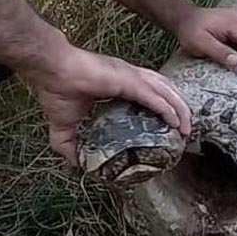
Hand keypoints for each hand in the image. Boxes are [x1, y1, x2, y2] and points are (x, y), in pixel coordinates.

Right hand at [29, 44, 191, 164]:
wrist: (50, 70)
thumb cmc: (57, 89)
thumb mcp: (63, 125)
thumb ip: (69, 145)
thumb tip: (75, 165)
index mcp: (118, 84)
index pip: (149, 93)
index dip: (163, 108)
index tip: (170, 127)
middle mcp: (129, 77)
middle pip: (163, 91)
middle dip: (178, 109)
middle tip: (185, 130)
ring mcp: (130, 76)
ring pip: (164, 91)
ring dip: (179, 109)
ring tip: (186, 128)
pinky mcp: (127, 80)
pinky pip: (153, 96)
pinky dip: (167, 108)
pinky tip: (175, 121)